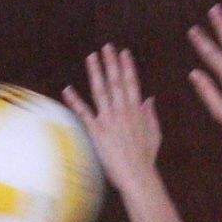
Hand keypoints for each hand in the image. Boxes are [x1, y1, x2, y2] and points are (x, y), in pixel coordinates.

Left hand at [61, 44, 160, 185]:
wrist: (137, 174)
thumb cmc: (146, 157)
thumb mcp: (154, 133)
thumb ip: (150, 114)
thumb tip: (149, 98)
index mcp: (136, 111)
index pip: (132, 83)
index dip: (127, 66)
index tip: (123, 52)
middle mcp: (123, 111)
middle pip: (116, 81)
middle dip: (111, 63)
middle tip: (106, 47)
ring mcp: (109, 119)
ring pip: (101, 91)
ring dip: (95, 72)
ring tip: (91, 57)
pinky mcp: (97, 131)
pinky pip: (84, 112)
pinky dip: (75, 100)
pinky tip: (67, 89)